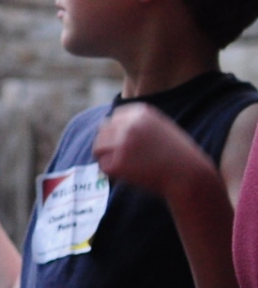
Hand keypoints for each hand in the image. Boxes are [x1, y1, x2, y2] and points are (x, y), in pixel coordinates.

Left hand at [95, 103, 212, 197]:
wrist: (190, 175)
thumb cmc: (178, 155)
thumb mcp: (160, 128)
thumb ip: (139, 124)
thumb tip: (109, 125)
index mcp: (140, 112)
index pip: (113, 118)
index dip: (117, 133)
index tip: (128, 145)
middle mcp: (130, 124)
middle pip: (102, 131)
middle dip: (109, 144)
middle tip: (123, 159)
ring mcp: (123, 143)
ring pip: (98, 147)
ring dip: (106, 156)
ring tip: (125, 166)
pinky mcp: (118, 162)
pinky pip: (103, 166)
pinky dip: (112, 172)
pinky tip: (129, 175)